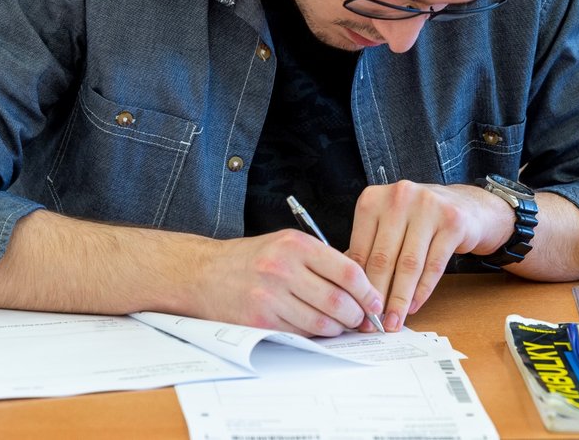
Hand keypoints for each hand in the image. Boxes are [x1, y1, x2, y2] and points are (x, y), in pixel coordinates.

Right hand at [193, 230, 384, 336]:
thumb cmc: (250, 259)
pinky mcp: (260, 321)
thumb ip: (320, 260)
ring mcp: (270, 297)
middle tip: (361, 319)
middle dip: (356, 315)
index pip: (347, 271)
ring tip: (339, 324)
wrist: (203, 274)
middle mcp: (282, 269)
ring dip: (337, 328)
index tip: (375, 302)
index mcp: (295, 245)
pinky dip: (314, 334)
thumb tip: (361, 284)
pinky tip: (315, 327)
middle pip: (338, 301)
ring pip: (322, 322)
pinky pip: (300, 334)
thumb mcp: (286, 244)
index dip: (368, 291)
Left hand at [347, 181, 512, 331]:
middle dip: (377, 296)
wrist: (466, 206)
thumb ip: (369, 249)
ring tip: (394, 320)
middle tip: (374, 322)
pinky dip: (422, 290)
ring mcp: (428, 207)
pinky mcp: (452, 222)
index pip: (360, 248)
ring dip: (400, 299)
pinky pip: (434, 265)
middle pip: (383, 258)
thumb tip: (350, 291)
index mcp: (373, 198)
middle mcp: (399, 197)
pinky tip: (414, 305)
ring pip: (409, 264)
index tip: (356, 309)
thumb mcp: (388, 225)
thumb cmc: (418, 219)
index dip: (357, 284)